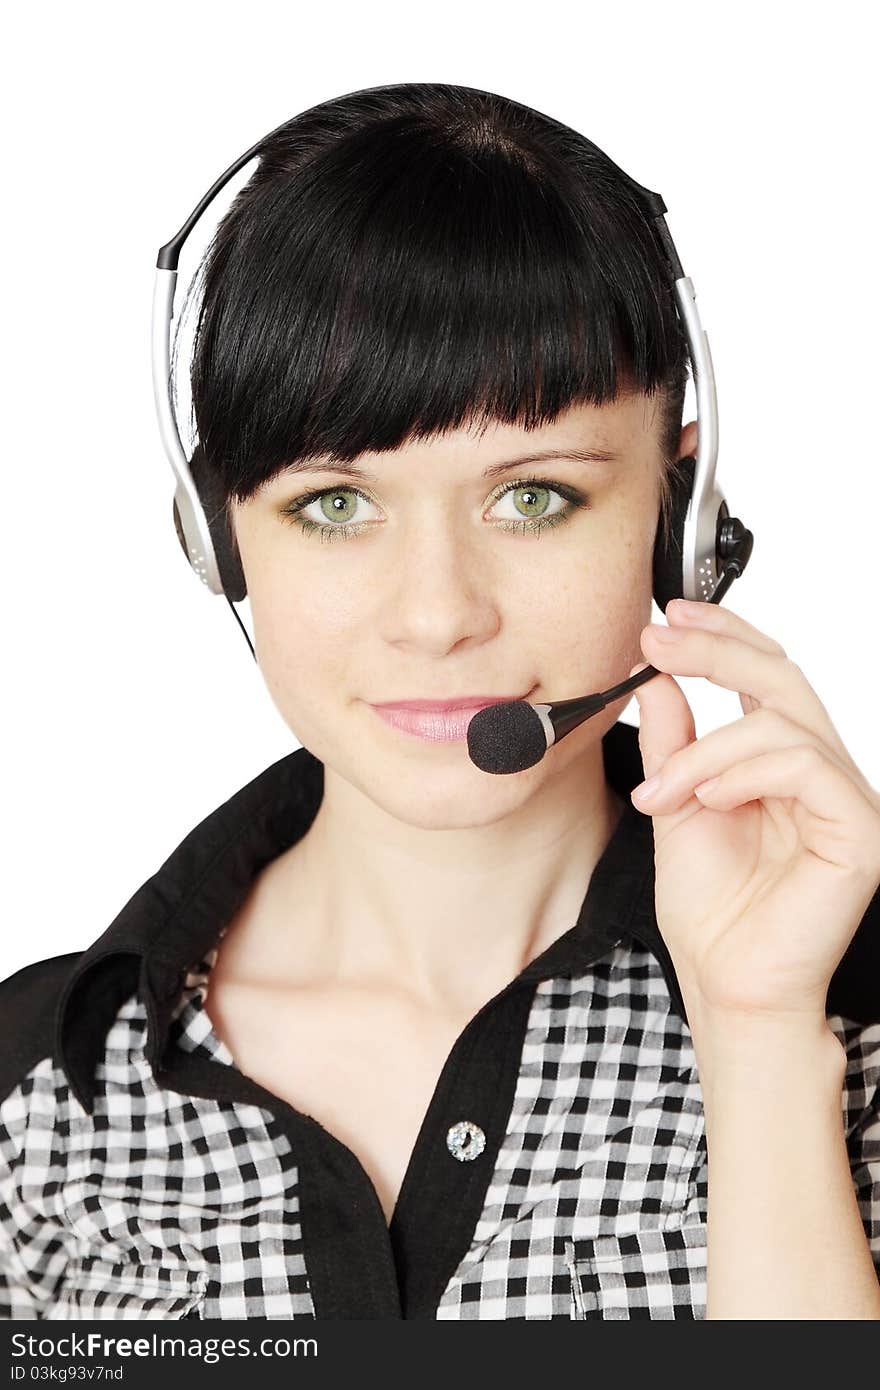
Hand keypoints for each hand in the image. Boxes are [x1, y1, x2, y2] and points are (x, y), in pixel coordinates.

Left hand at [627, 599, 879, 1026]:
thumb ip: (672, 742)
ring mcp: (846, 800)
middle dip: (713, 650)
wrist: (724, 984)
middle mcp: (821, 773)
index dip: (722, 634)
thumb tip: (657, 676)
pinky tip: (707, 797)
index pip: (765, 675)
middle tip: (656, 640)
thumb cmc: (710, 911)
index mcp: (781, 765)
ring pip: (782, 723)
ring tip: (661, 792)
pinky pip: (806, 766)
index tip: (665, 617)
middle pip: (780, 676)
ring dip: (705, 749)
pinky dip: (745, 772)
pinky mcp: (861, 831)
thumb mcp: (674, 805)